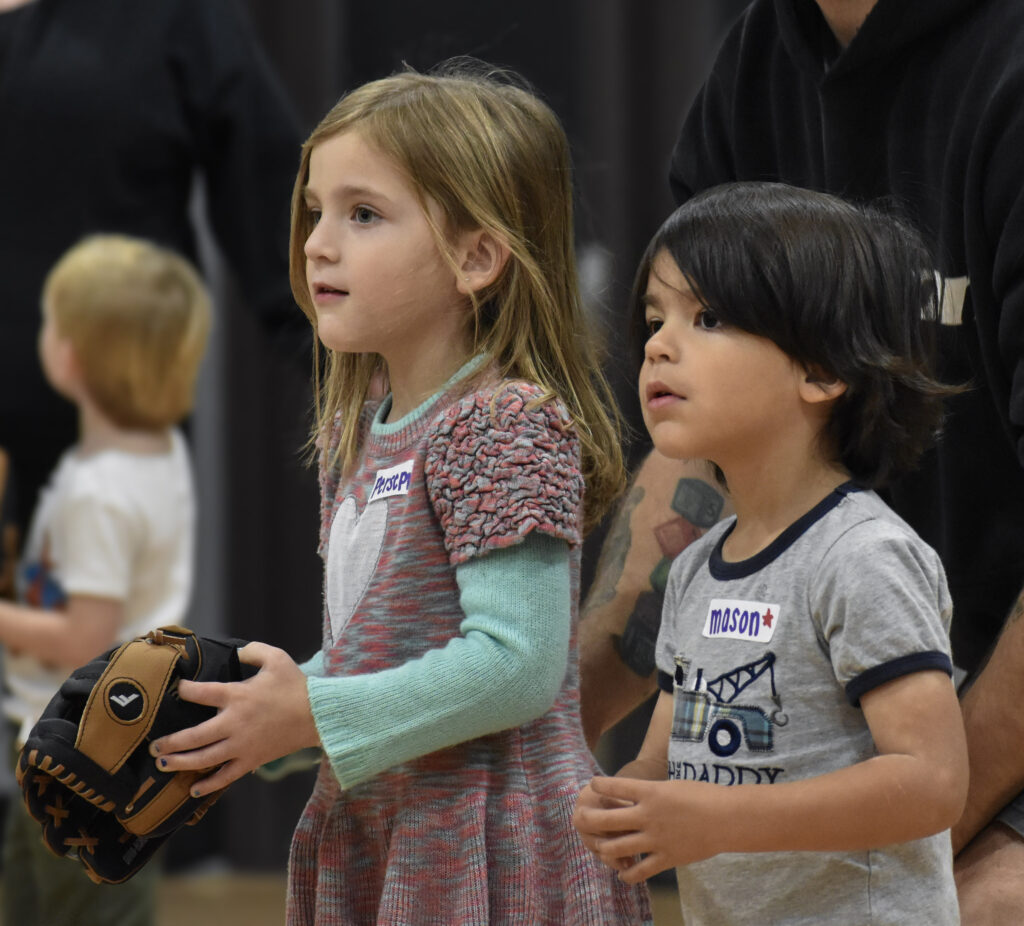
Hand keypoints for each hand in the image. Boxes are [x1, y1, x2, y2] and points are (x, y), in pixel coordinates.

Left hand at [149, 642, 319, 796]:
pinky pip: (225, 776)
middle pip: (193, 736)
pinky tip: (194, 789)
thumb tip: (235, 651)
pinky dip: (208, 784)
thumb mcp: (276, 658)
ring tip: (163, 764)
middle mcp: (234, 722)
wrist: (317, 715)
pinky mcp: (251, 760)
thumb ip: (252, 651)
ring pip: (203, 759)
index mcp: (237, 695)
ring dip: (180, 763)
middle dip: (170, 742)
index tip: (177, 689)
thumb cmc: (296, 685)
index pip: (201, 692)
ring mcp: (241, 745)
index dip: (185, 690)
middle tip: (154, 745)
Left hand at [572, 775, 724, 881]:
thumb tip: (635, 796)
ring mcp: (655, 838)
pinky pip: (640, 871)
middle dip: (589, 819)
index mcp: (650, 792)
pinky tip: (622, 874)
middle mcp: (647, 815)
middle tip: (580, 818)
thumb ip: (651, 793)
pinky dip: (627, 874)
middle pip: (607, 819)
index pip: (615, 786)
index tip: (592, 785)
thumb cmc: (702, 796)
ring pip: (617, 848)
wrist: (726, 818)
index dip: (599, 786)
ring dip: (604, 848)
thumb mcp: (672, 786)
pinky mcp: (666, 858)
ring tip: (601, 848)